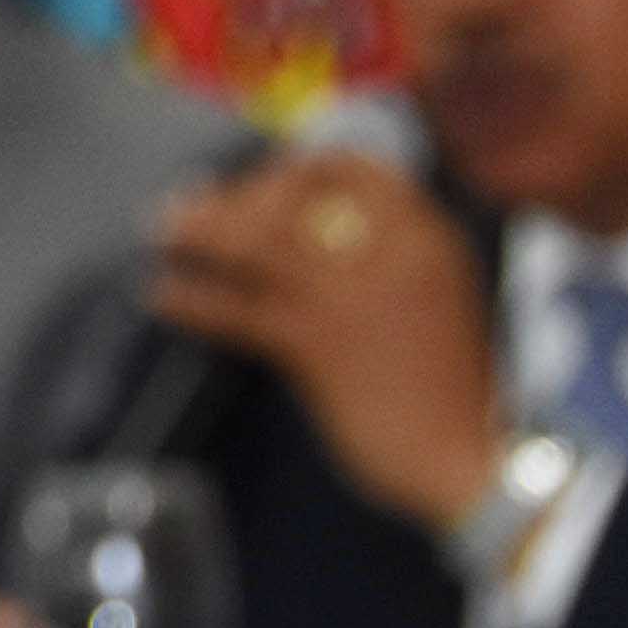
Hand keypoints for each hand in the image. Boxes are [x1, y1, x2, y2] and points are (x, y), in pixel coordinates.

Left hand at [149, 151, 499, 528]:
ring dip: (200, 231)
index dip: (295, 168)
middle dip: (236, 197)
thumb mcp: (436, 298)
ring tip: (162, 229)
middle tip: (192, 208)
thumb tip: (313, 234)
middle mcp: (390, 252)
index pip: (352, 169)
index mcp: (428, 236)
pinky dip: (192, 298)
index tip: (257, 180)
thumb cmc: (450, 388)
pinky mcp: (317, 345)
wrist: (466, 458)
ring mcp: (350, 296)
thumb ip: (388, 259)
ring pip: (256, 243)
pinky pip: (237, 310)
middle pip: (293, 196)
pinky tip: (160, 295)